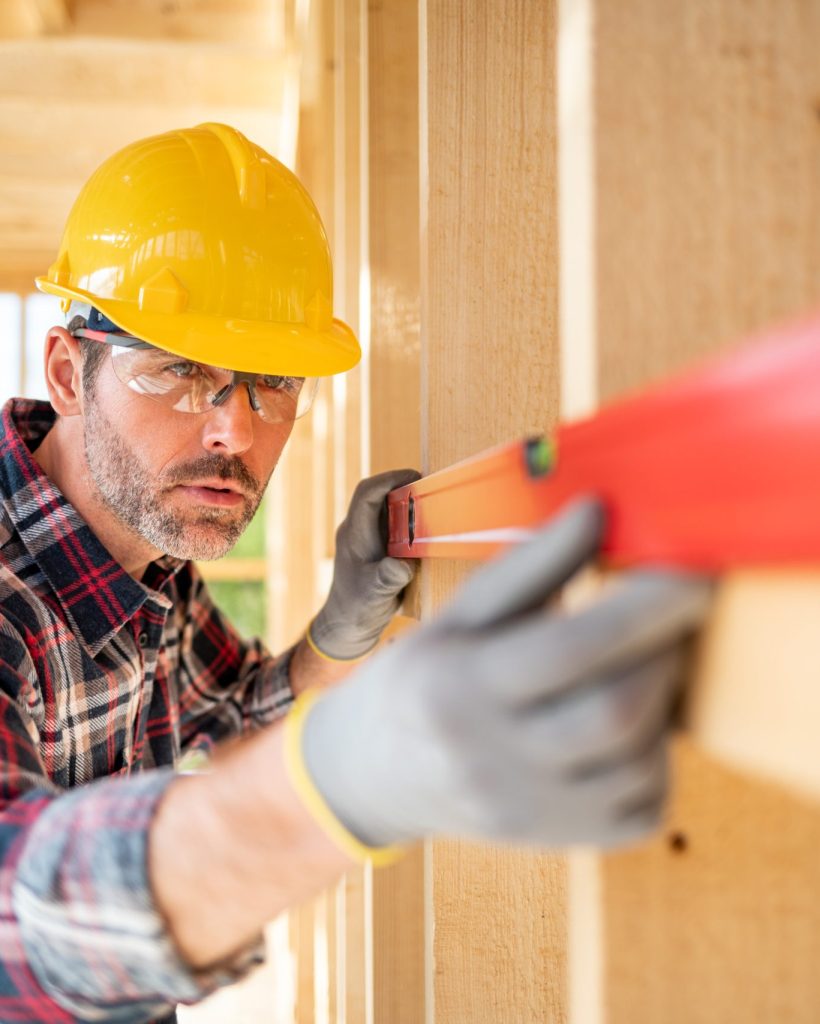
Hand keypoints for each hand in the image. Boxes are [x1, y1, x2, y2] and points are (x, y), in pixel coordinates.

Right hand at [293, 499, 712, 851]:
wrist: (381, 770)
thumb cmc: (427, 675)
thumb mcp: (461, 612)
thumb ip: (531, 564)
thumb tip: (596, 509)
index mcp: (456, 688)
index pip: (567, 649)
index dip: (643, 608)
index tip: (692, 573)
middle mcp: (490, 761)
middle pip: (614, 712)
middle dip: (663, 654)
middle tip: (670, 619)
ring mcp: (528, 813)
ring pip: (639, 763)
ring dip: (662, 703)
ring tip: (641, 667)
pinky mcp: (561, 843)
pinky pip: (646, 807)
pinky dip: (658, 758)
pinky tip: (630, 725)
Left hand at [309, 469, 420, 660]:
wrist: (346, 627)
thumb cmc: (356, 610)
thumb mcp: (375, 596)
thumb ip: (387, 579)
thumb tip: (402, 566)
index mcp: (354, 535)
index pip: (367, 494)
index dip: (389, 479)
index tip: (414, 477)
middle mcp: (358, 532)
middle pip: (378, 496)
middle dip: (403, 488)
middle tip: (430, 492)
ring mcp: (366, 539)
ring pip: (385, 510)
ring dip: (408, 506)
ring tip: (432, 509)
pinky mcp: (376, 549)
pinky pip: (392, 526)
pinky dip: (409, 523)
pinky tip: (426, 534)